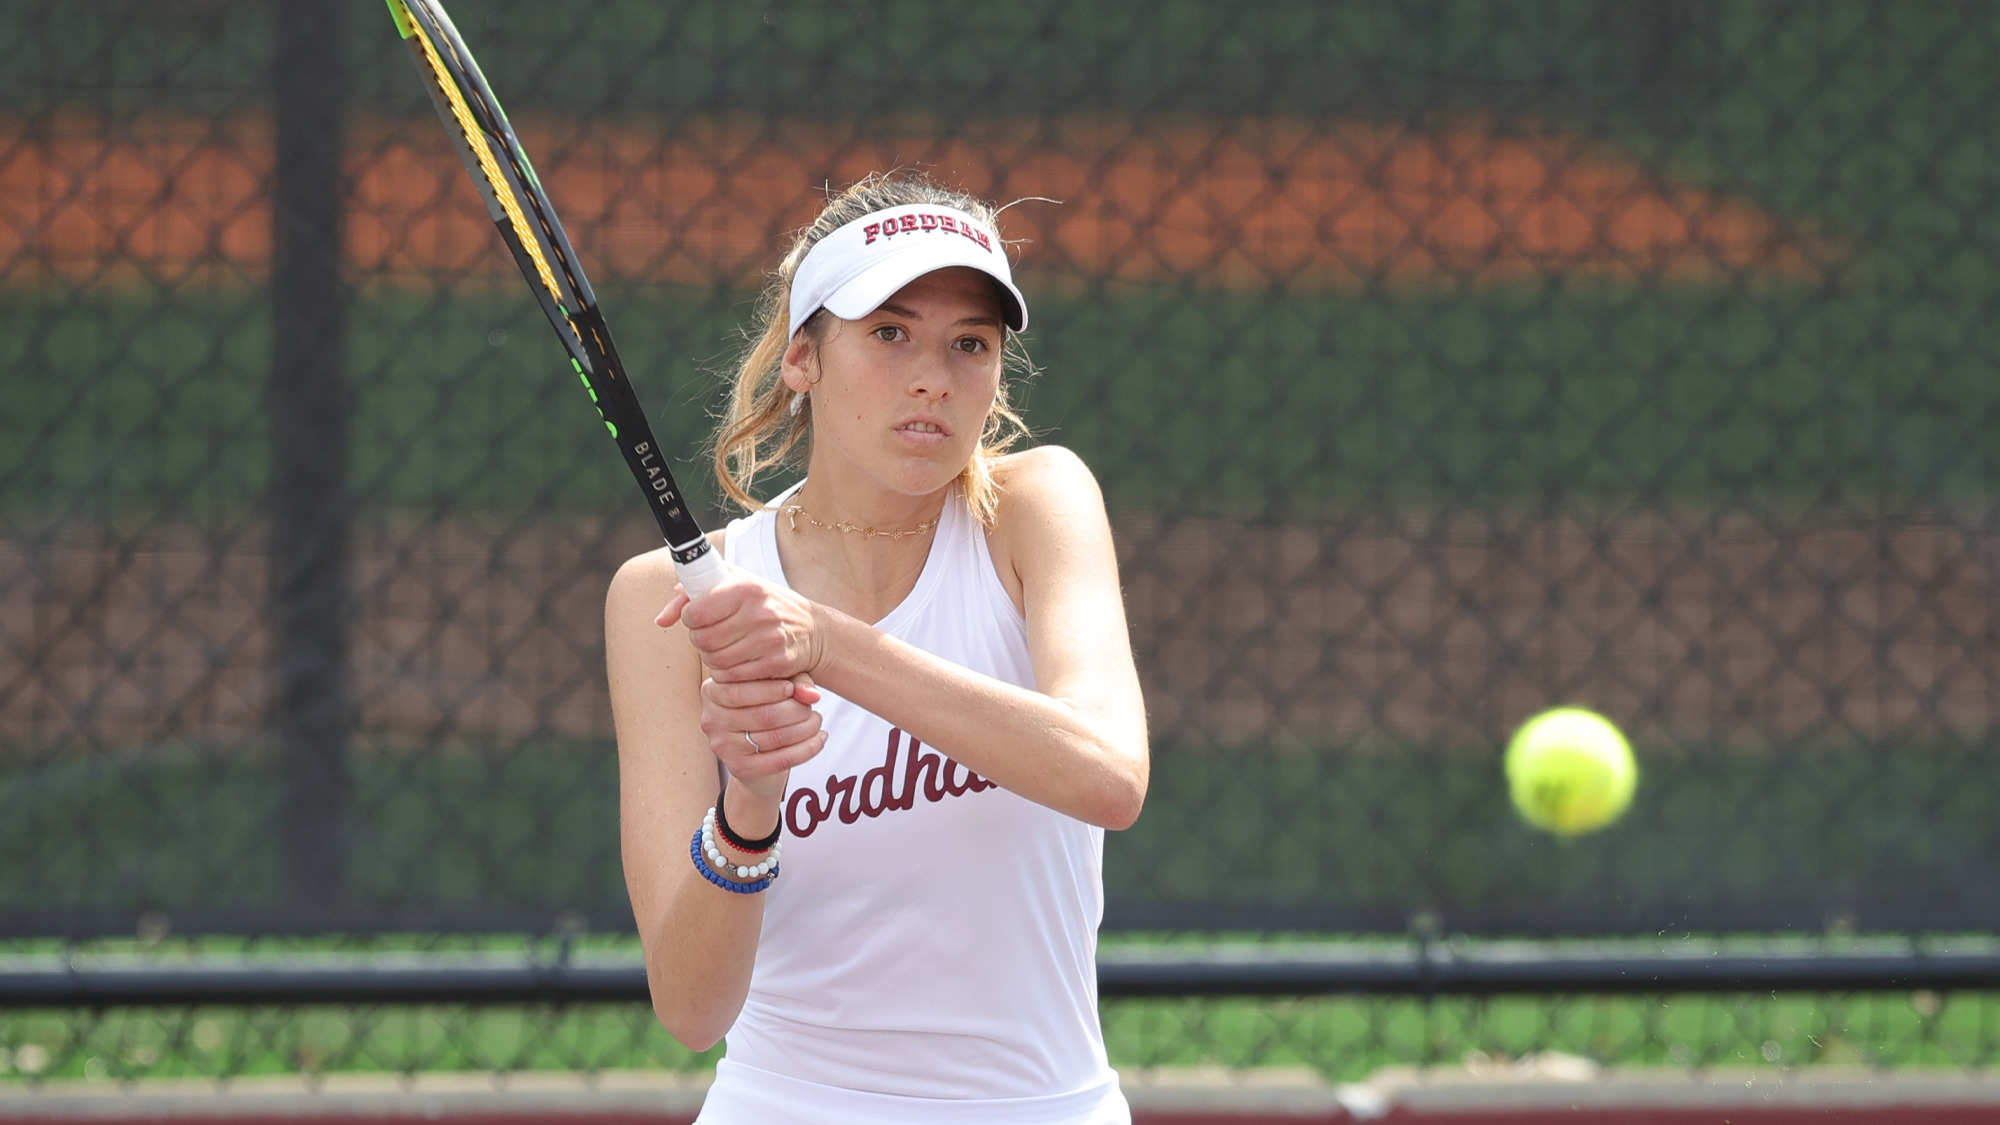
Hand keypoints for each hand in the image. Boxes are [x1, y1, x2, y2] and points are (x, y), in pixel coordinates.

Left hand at [655, 572, 823, 683]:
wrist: (813, 631)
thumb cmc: (765, 604)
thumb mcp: (733, 584)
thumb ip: (690, 594)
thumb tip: (661, 620)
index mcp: (745, 587)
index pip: (695, 612)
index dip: (690, 619)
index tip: (700, 618)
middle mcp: (758, 612)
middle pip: (702, 641)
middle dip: (701, 641)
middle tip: (712, 636)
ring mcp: (769, 639)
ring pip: (715, 661)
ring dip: (714, 658)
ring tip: (726, 648)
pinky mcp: (775, 662)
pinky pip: (733, 677)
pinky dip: (729, 673)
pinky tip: (738, 661)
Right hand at [699, 674, 826, 792]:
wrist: (759, 750)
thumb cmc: (768, 703)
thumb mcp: (779, 683)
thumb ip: (795, 680)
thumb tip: (811, 695)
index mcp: (712, 691)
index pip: (741, 689)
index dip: (773, 689)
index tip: (793, 689)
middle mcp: (711, 719)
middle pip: (762, 715)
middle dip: (797, 710)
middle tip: (813, 707)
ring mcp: (723, 746)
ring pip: (774, 737)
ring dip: (806, 728)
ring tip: (817, 721)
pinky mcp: (738, 768)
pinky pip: (780, 760)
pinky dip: (807, 749)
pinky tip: (820, 739)